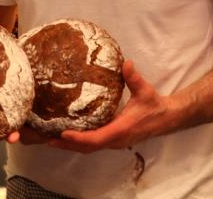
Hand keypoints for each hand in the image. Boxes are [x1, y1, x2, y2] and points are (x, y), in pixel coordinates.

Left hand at [49, 60, 171, 153]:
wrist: (165, 119)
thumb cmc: (153, 105)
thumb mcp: (145, 90)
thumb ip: (134, 78)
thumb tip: (126, 64)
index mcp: (121, 129)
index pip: (97, 138)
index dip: (79, 138)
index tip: (63, 133)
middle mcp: (115, 140)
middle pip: (88, 147)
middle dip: (68, 144)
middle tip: (47, 139)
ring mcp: (114, 142)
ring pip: (89, 148)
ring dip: (71, 145)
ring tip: (51, 138)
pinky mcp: (112, 139)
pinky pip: (93, 144)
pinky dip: (78, 142)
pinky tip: (67, 135)